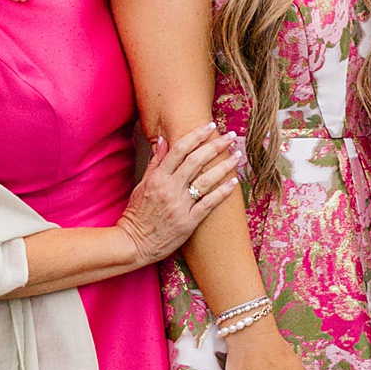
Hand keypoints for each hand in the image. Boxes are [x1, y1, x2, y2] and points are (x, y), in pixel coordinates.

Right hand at [117, 124, 238, 265]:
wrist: (133, 243)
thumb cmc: (137, 214)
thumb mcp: (142, 185)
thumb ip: (155, 163)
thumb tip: (163, 140)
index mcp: (157, 178)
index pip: (179, 150)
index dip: (196, 135)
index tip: (210, 126)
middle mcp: (170, 189)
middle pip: (196, 161)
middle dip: (216, 146)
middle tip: (231, 136)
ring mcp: (180, 206)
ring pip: (206, 180)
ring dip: (224, 166)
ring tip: (237, 156)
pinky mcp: (188, 222)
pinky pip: (209, 204)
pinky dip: (222, 192)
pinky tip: (234, 182)